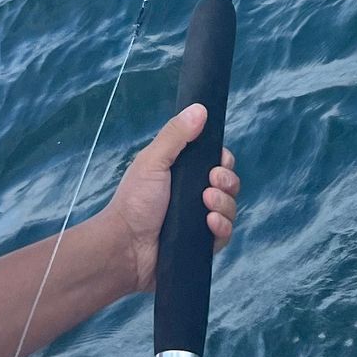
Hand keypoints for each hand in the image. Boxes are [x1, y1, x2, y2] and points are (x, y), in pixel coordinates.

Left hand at [105, 103, 238, 295]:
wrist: (126, 247)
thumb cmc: (135, 201)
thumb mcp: (152, 161)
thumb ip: (176, 135)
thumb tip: (200, 108)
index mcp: (184, 175)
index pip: (216, 162)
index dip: (222, 161)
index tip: (216, 161)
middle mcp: (194, 196)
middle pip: (229, 183)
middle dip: (227, 180)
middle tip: (211, 182)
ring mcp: (200, 222)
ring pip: (231, 208)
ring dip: (224, 203)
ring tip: (206, 204)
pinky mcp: (204, 245)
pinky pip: (226, 234)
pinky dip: (222, 227)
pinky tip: (209, 223)